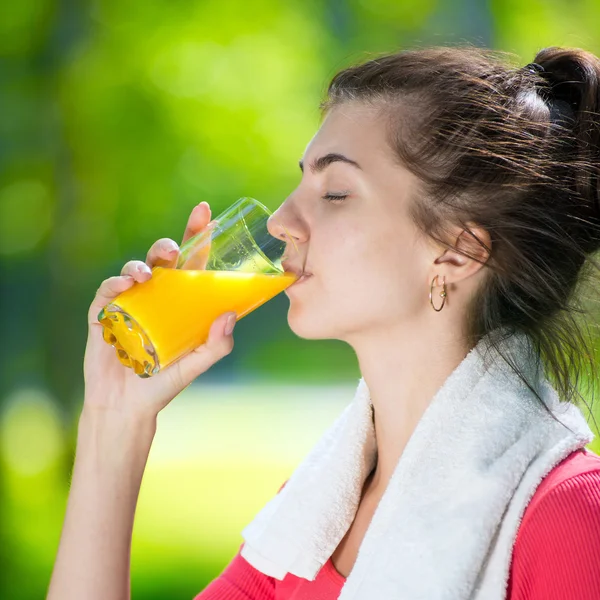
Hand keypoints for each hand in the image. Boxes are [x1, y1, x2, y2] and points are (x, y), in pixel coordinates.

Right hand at [83, 202, 235, 420]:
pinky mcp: (104, 313)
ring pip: (135, 269)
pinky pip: (108, 290)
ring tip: (147, 274)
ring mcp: (129, 302)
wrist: (127, 406)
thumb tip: (231, 315)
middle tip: (176, 246)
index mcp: (180, 301)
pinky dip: (115, 283)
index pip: (191, 263)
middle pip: (163, 259)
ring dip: (141, 265)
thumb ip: (215, 345)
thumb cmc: (164, 383)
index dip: (197, 236)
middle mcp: (156, 296)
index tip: (206, 212)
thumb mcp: (195, 364)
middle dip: (170, 244)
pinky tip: (125, 285)